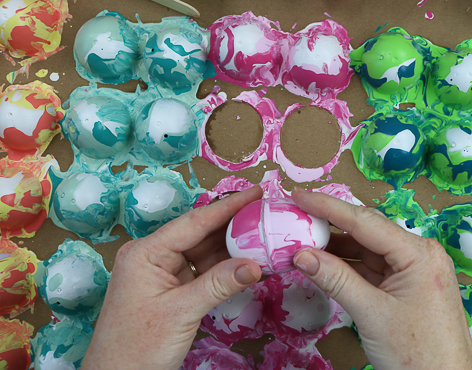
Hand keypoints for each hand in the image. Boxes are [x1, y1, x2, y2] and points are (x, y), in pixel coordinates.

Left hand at [82, 187, 263, 369]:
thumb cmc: (137, 347)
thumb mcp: (181, 312)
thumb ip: (218, 284)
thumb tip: (255, 265)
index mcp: (146, 252)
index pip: (194, 222)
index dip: (228, 207)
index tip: (256, 193)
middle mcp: (152, 255)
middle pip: (200, 233)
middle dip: (233, 226)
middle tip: (266, 215)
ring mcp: (161, 271)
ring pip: (203, 251)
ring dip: (231, 248)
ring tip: (263, 238)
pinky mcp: (170, 287)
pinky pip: (201, 269)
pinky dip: (223, 268)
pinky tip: (246, 264)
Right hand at [291, 188, 471, 369]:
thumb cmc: (419, 354)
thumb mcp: (372, 314)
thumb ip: (336, 279)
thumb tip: (302, 255)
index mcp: (419, 253)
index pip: (365, 221)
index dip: (328, 206)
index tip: (299, 195)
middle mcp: (420, 254)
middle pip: (367, 231)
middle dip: (330, 225)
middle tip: (296, 216)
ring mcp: (414, 270)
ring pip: (368, 250)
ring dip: (336, 247)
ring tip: (303, 240)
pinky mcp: (407, 287)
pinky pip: (373, 268)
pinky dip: (348, 266)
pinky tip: (324, 263)